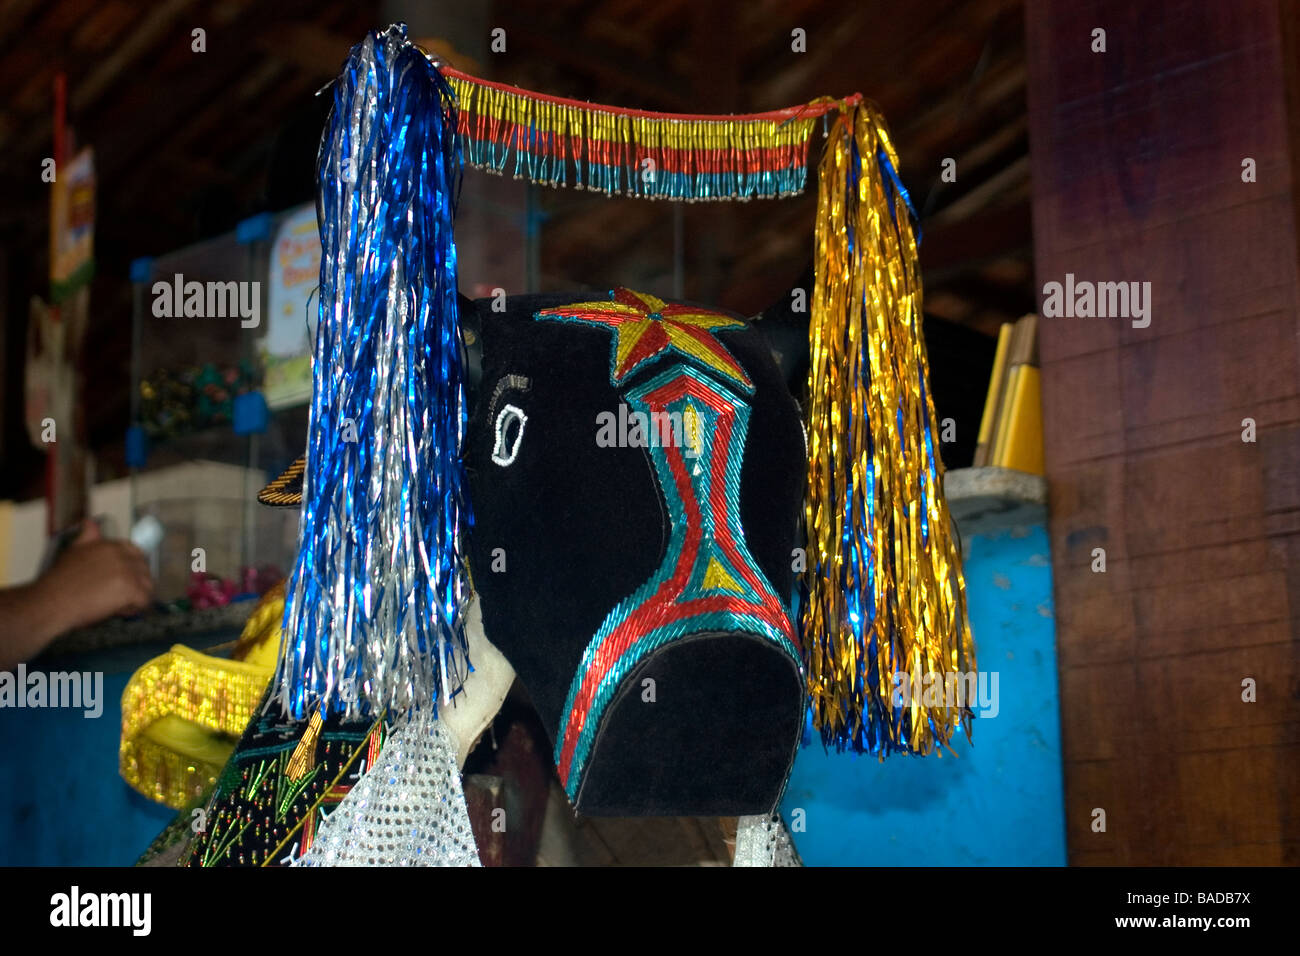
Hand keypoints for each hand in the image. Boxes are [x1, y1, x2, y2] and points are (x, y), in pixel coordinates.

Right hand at [37, 521, 153, 634]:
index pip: (135, 552)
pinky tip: (118, 610)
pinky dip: (134, 609)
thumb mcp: (74, 550)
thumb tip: (90, 522)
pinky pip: (145, 601)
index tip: (120, 580)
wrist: (52, 601)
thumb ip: (88, 536)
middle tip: (116, 595)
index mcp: (111, 545)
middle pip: (144, 570)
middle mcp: (123, 555)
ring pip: (147, 585)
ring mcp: (129, 571)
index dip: (130, 568)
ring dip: (135, 597)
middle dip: (134, 583)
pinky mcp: (132, 589)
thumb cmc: (60, 581)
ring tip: (115, 604)